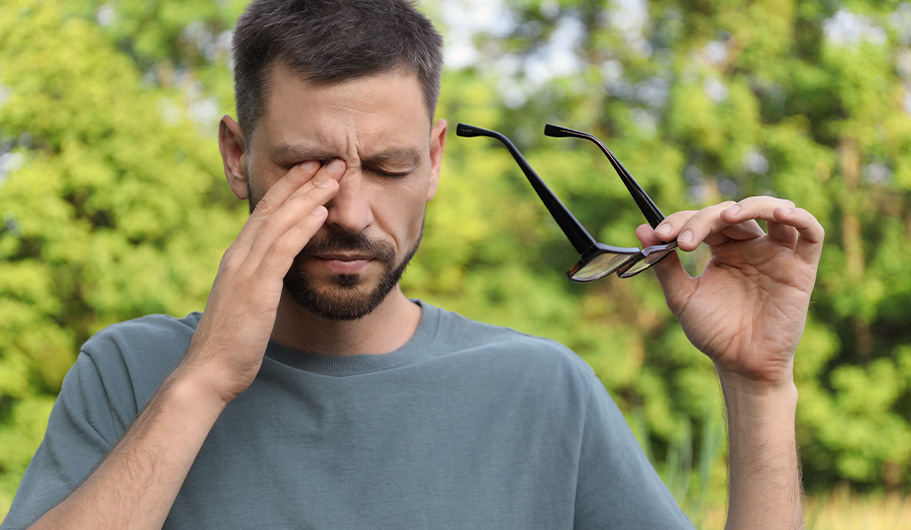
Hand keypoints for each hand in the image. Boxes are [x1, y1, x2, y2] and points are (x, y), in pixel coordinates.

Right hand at [179, 160, 342, 403]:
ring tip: (335, 176)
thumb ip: (260, 282)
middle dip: (303, 180)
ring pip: (280, 221)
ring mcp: (244, 270)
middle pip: (273, 207)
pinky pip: (281, 250)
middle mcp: (238, 256)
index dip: (288, 187)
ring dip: (309, 195)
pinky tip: (320, 212)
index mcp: (237, 258)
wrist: (208, 371)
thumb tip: (276, 273)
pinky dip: (301, 227)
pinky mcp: (255, 288)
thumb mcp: (247, 302)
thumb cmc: (230, 342)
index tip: (311, 168)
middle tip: (331, 158)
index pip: (264, 212)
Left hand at [635, 196, 824, 392]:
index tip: (660, 235)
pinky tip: (780, 214)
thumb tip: (640, 230)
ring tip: (726, 217)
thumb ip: (664, 264)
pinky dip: (799, 217)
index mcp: (724, 250)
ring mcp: (777, 255)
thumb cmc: (714, 332)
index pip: (705, 219)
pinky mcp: (801, 268)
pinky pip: (811, 233)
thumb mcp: (682, 296)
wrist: (740, 365)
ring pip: (774, 210)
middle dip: (704, 220)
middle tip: (683, 241)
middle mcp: (751, 247)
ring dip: (751, 205)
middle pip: (732, 214)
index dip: (683, 220)